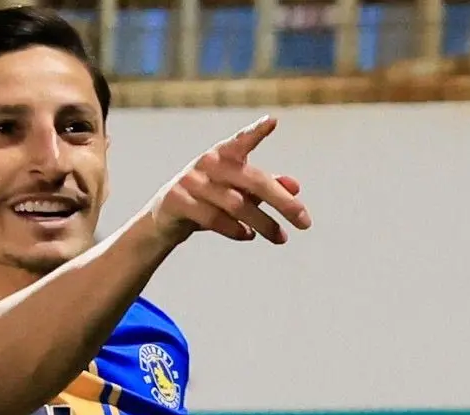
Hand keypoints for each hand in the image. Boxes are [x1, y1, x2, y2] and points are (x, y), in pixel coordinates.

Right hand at [148, 115, 311, 246]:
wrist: (164, 219)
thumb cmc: (208, 200)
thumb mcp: (237, 191)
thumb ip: (266, 187)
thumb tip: (295, 187)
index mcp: (223, 153)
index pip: (242, 141)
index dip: (255, 132)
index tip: (272, 122)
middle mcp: (207, 163)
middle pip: (253, 181)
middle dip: (282, 202)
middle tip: (305, 222)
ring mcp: (191, 181)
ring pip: (237, 205)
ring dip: (263, 224)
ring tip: (281, 238)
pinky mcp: (178, 202)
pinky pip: (214, 219)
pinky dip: (235, 230)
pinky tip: (248, 236)